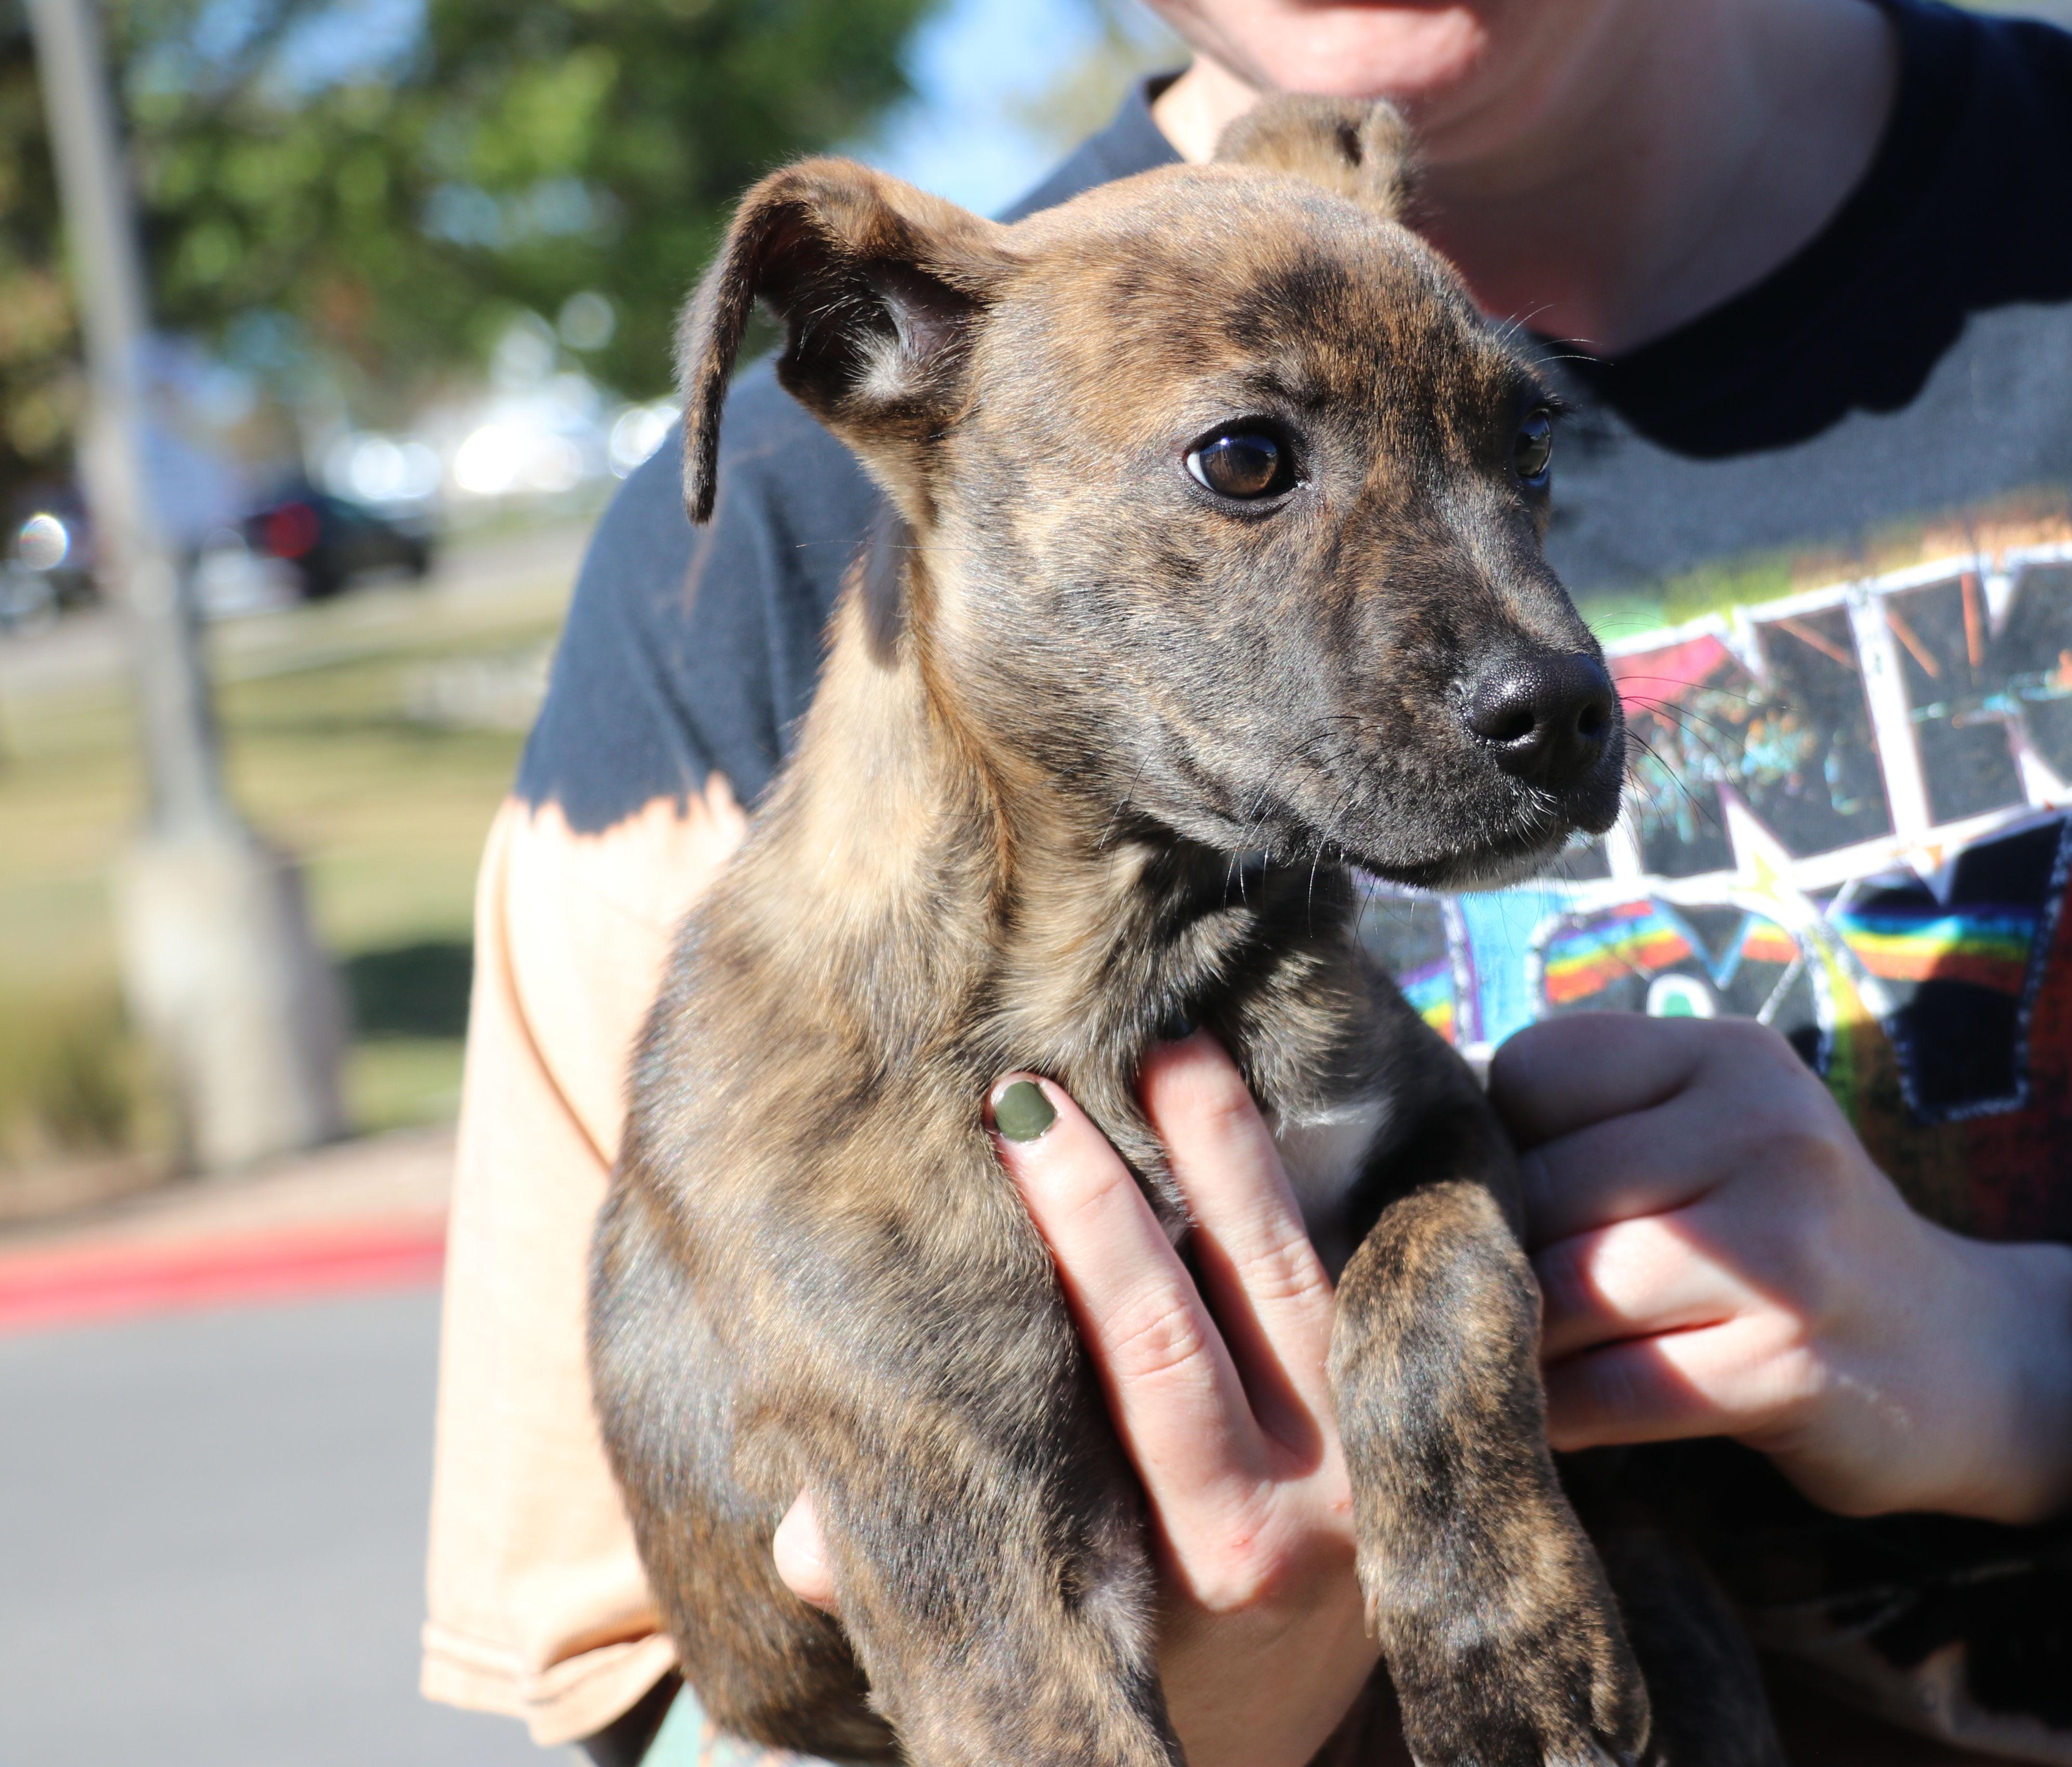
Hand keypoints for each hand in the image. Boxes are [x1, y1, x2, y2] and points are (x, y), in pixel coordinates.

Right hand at [773, 1032, 1384, 1766]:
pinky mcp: (1405, 1407)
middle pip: (1190, 1316)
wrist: (1287, 1682)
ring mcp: (1369, 1455)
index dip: (1073, 1243)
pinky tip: (1239, 1099)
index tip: (1004, 1131)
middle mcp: (1297, 1512)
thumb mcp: (1036, 1611)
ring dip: (1227, 1152)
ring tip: (1165, 1048)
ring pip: (1291, 1274)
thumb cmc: (1128, 1622)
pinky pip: (1353, 1274)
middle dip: (1109, 1192)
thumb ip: (927, 1562)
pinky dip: (1297, 1184)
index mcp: (1192, 1563)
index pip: (1125, 1372)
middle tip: (1038, 1081)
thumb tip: (809, 1539)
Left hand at [1490, 1012, 2071, 1523]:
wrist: (1956, 1354)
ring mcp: (1781, 1251)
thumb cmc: (1779, 1240)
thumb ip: (1586, 1132)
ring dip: (1513, 1338)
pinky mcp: (1787, 1365)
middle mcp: (1762, 1130)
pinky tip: (1552, 1418)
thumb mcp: (1706, 1137)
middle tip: (1467, 1295)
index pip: (1530, 1073)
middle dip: (1489, 1253)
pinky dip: (1562, 1413)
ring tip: (1498, 1355)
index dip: (1491, 1144)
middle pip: (1540, 1188)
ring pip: (1565, 1288)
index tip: (1499, 1200)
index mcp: (1725, 1057)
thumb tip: (1412, 1168)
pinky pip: (1613, 1391)